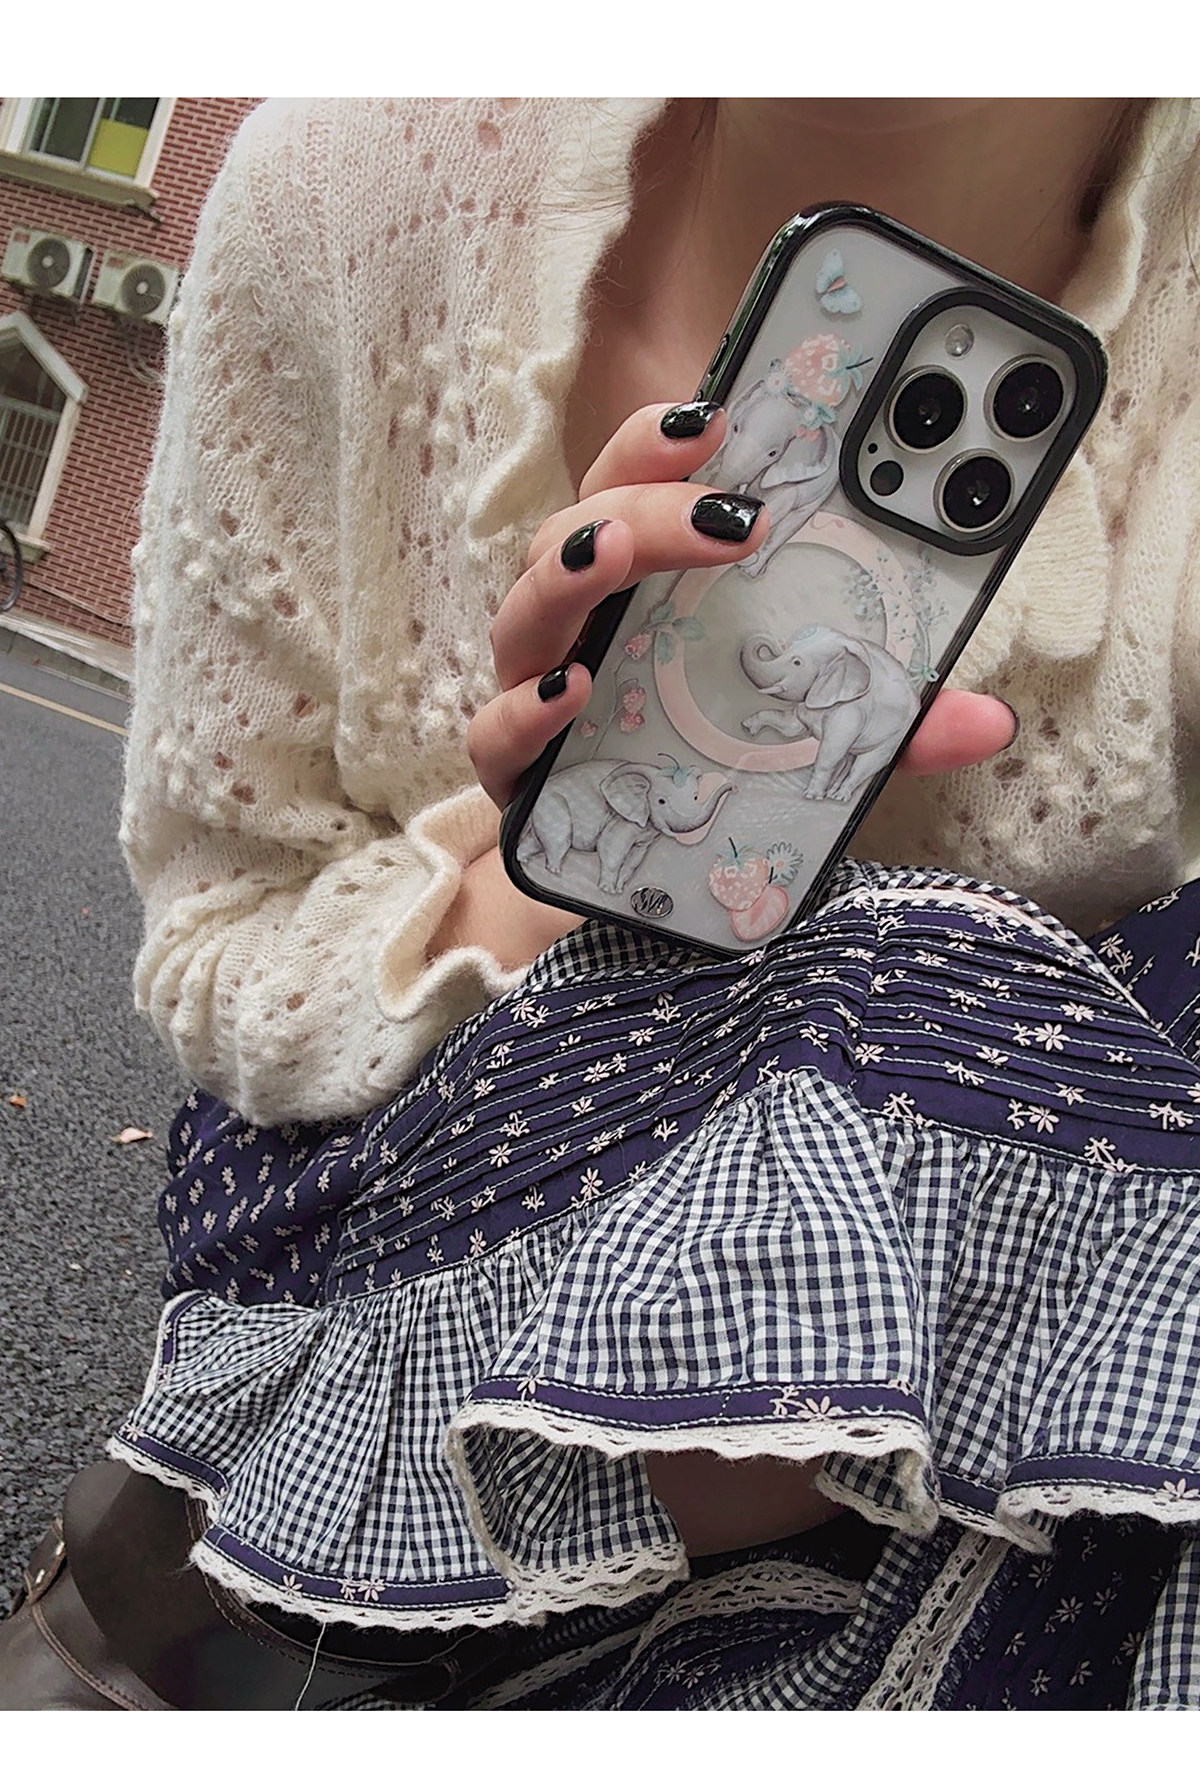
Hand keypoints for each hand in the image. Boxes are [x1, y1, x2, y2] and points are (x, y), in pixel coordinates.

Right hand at [467, 401, 1018, 809]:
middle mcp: (578, 622)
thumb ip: (886, 726)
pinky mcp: (513, 773)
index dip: (662, 440)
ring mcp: (534, 687)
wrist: (620, 871)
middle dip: (645, 502)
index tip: (717, 414)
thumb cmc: (699, 769)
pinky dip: (522, 710)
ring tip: (615, 554)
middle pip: (581, 526)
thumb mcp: (811, 738)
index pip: (637, 481)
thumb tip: (989, 722)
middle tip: (726, 516)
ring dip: (568, 573)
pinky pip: (494, 733)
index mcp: (642, 585)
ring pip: (524, 609)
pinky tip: (568, 694)